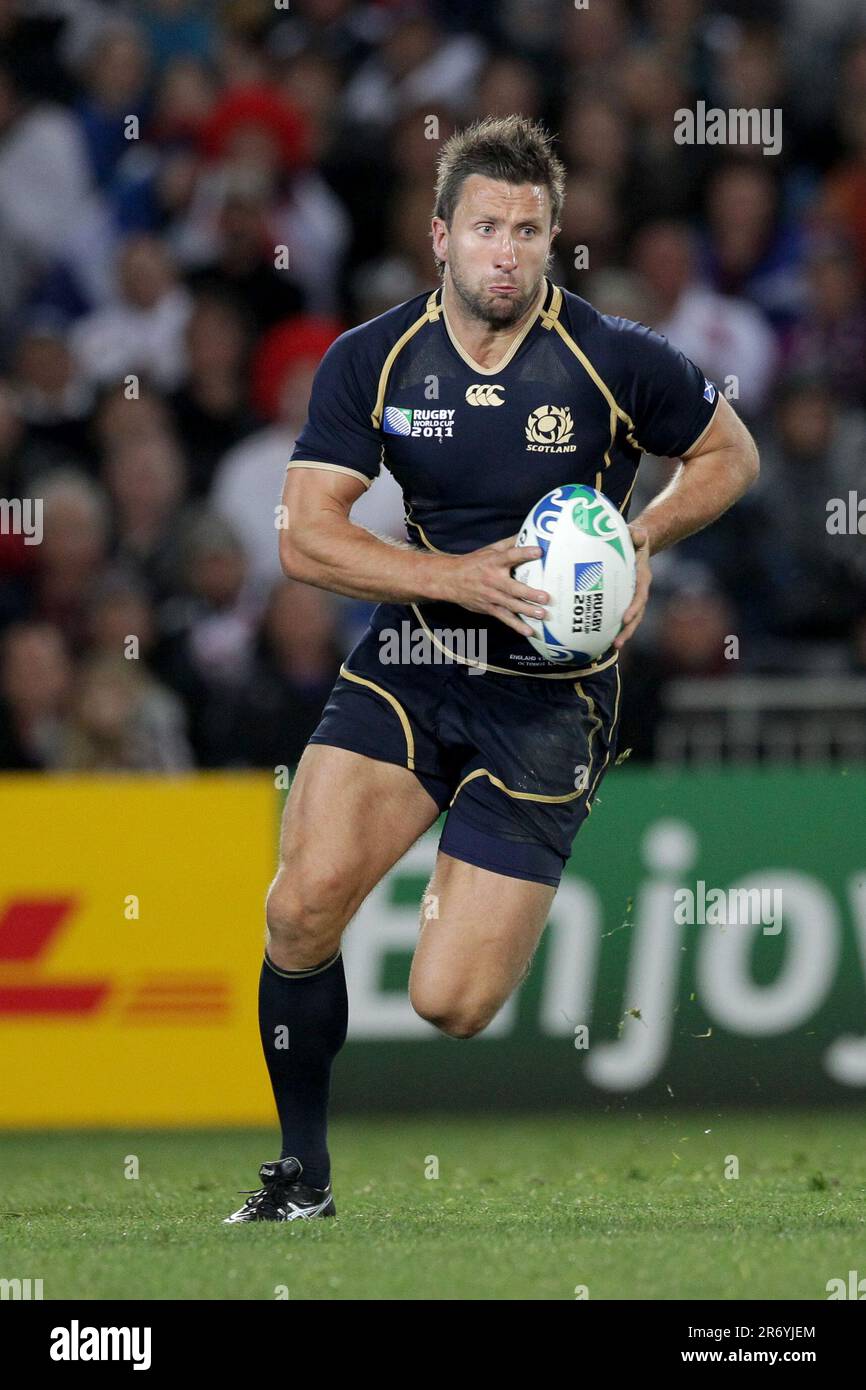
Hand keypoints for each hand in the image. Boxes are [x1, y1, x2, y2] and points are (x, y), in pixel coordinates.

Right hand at [447, 534, 549, 637]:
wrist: (449, 580)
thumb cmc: (474, 563)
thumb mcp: (490, 550)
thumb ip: (510, 543)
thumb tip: (529, 532)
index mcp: (493, 561)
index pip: (510, 556)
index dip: (524, 553)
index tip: (539, 551)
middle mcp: (492, 579)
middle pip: (512, 587)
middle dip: (529, 593)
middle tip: (545, 597)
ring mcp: (490, 596)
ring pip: (510, 605)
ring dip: (526, 610)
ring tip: (542, 614)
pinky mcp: (488, 608)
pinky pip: (504, 617)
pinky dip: (516, 625)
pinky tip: (529, 631)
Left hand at [613, 524, 650, 649]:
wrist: (635, 545)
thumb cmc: (634, 539)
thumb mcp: (637, 534)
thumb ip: (637, 534)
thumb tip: (638, 534)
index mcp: (642, 578)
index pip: (640, 595)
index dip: (634, 608)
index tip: (626, 618)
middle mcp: (638, 591)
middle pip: (636, 615)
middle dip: (628, 630)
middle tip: (617, 643)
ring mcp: (631, 598)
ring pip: (628, 620)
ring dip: (621, 634)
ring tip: (611, 647)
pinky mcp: (622, 600)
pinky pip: (617, 615)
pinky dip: (610, 627)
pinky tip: (599, 639)